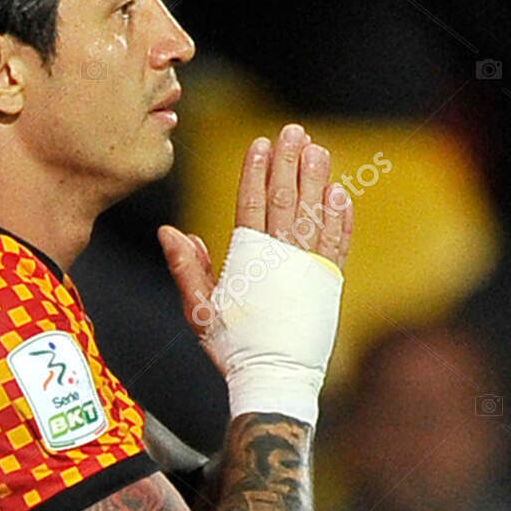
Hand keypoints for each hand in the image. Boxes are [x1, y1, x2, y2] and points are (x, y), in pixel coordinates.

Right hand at [158, 123, 353, 338]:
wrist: (274, 379)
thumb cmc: (232, 347)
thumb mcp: (199, 310)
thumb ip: (186, 269)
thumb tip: (170, 232)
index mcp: (249, 260)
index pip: (251, 204)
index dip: (255, 171)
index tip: (259, 143)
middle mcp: (282, 258)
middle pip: (286, 199)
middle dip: (288, 162)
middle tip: (294, 131)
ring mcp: (309, 268)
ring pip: (315, 214)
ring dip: (317, 179)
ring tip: (318, 149)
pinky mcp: (330, 283)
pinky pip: (337, 243)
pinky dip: (340, 218)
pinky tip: (340, 193)